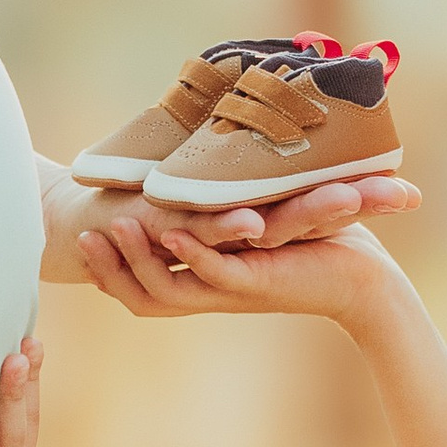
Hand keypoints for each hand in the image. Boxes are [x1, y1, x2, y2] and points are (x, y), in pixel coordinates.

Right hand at [93, 216, 402, 328]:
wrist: (368, 283)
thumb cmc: (324, 244)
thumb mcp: (267, 210)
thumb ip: (229, 194)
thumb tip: (207, 156)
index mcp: (211, 276)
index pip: (145, 279)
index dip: (110, 267)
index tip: (79, 241)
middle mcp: (216, 286)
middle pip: (145, 291)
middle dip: (108, 268)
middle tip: (77, 242)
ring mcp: (234, 286)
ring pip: (170, 286)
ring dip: (138, 259)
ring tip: (110, 231)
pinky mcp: (259, 278)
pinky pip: (214, 268)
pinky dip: (189, 252)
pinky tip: (168, 233)